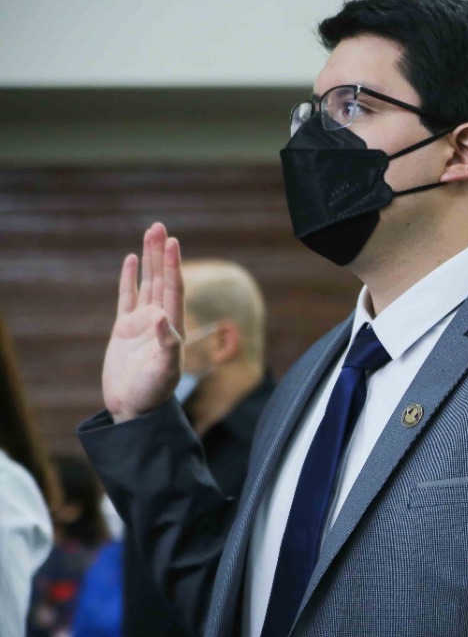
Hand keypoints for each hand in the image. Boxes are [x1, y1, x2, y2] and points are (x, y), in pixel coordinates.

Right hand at [102, 223, 185, 422]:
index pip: (174, 288)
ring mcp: (142, 323)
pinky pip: (127, 298)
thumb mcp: (164, 371)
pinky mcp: (124, 330)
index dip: (173, 265)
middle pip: (162, 279)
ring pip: (146, 284)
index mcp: (173, 327)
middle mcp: (160, 320)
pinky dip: (129, 279)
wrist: (134, 409)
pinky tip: (131, 261)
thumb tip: (161, 318)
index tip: (173, 242)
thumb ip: (167, 346)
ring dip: (149, 260)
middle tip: (159, 227)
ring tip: (149, 234)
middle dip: (161, 254)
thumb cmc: (152, 393)